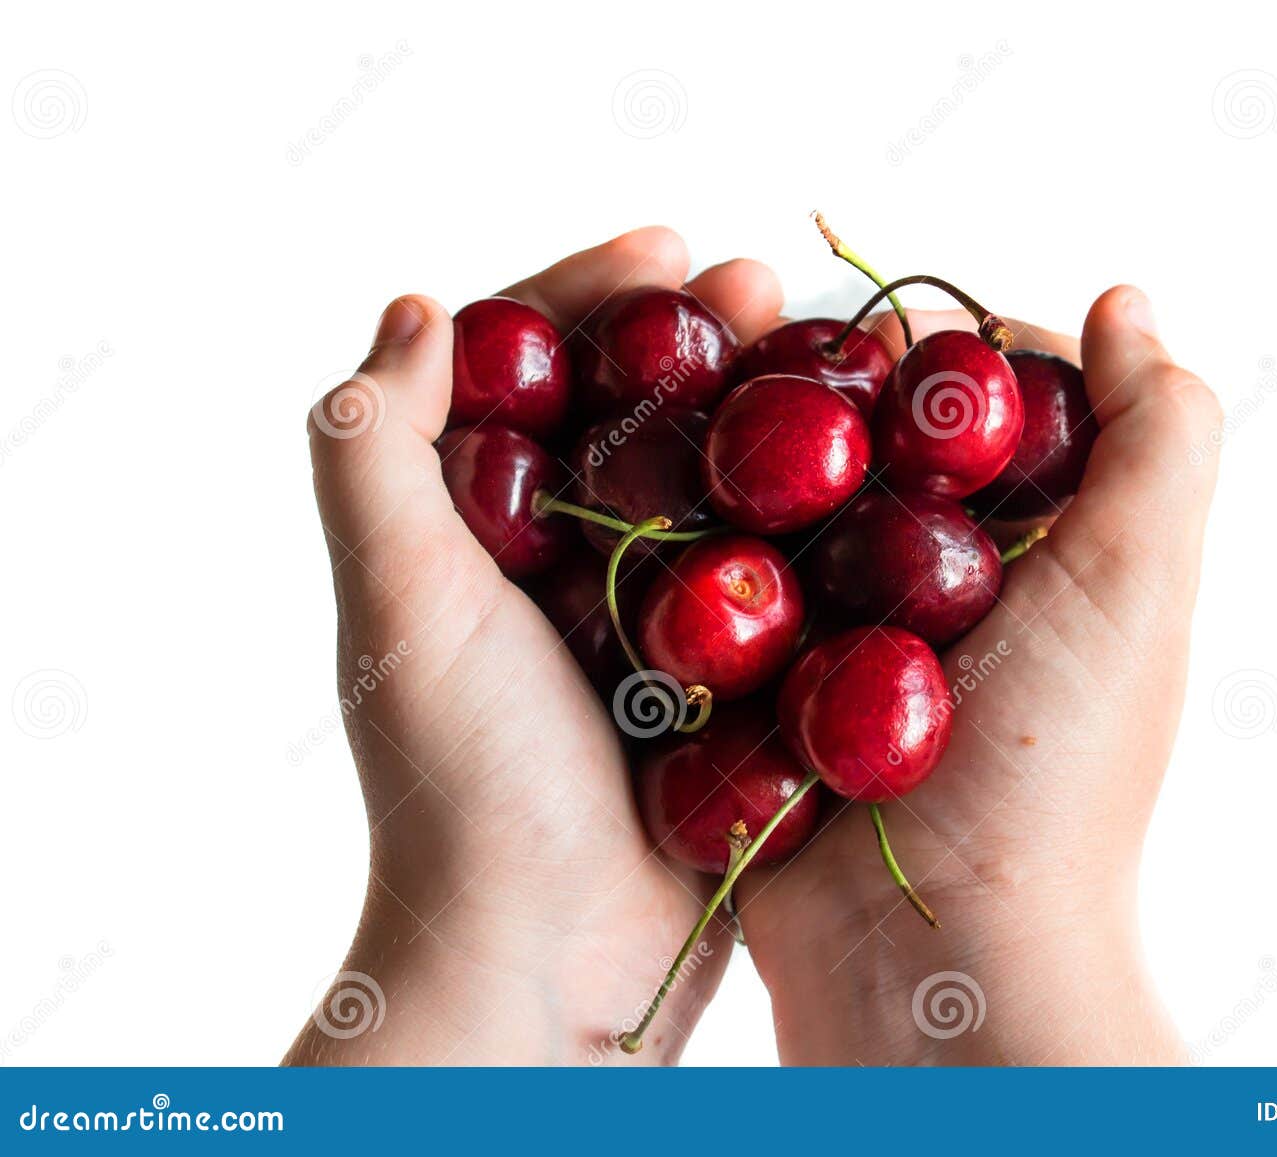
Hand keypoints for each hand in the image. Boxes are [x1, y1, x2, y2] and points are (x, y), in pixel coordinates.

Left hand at [285, 228, 783, 1064]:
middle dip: (698, 335)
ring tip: (837, 359)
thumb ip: (377, 450)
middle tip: (769, 288)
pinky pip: (766, 567)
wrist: (551, 960)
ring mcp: (639, 623)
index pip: (523, 371)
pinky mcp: (715, 680)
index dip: (587, 292)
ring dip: (764, 412)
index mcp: (469, 534)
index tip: (665, 247)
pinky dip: (810, 512)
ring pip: (709, 480)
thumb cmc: (466, 784)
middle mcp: (551, 567)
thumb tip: (418, 305)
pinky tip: (868, 472)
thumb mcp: (400, 602)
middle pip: (631, 411)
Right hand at [737, 288, 1221, 1064]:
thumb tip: (1127, 302)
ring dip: (743, 468)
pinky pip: (721, 593)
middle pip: (876, 448)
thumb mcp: (1136, 588)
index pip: (992, 404)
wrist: (931, 956)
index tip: (880, 339)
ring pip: (787, 510)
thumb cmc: (1051, 775)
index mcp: (1042, 554)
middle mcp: (947, 592)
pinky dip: (692, 549)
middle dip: (823, 400)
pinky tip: (646, 503)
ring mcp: (847, 643)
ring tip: (686, 420)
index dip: (945, 353)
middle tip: (754, 370)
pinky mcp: (766, 693)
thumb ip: (1158, 435)